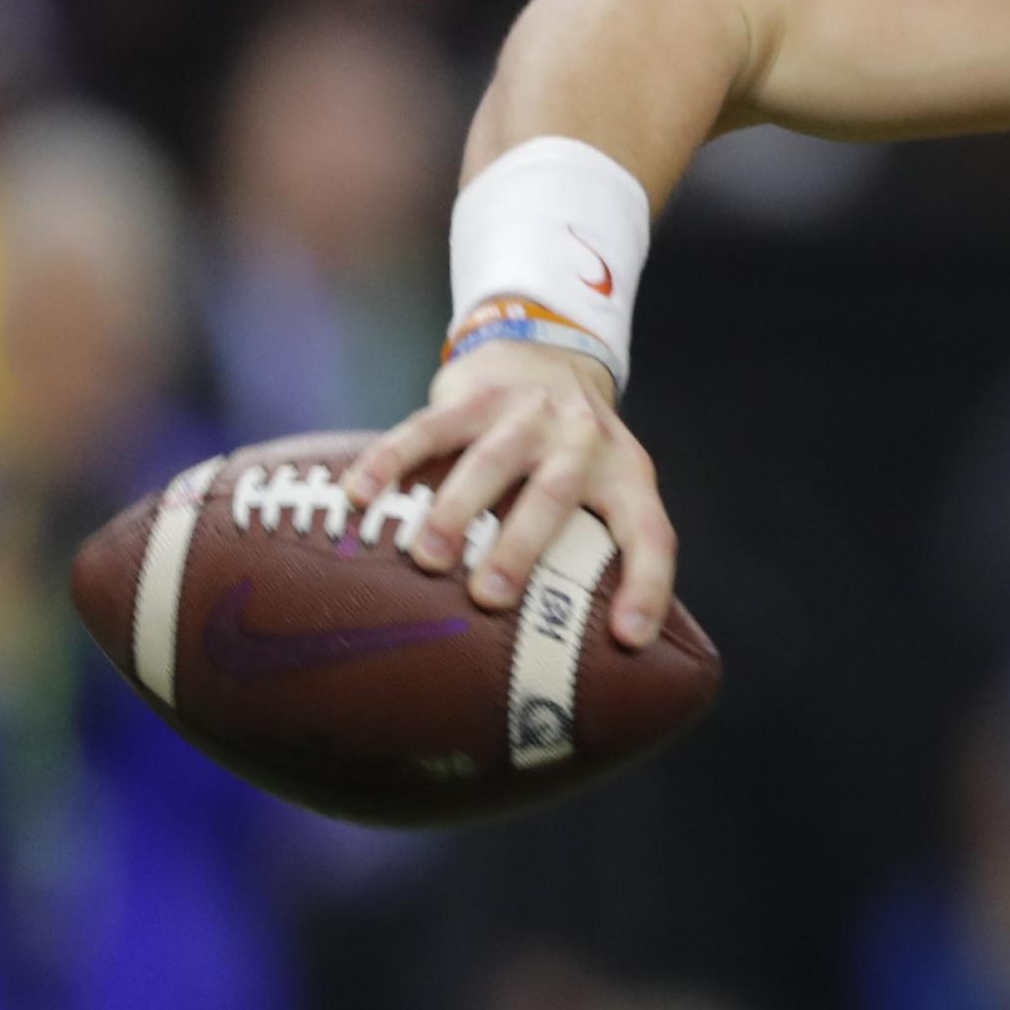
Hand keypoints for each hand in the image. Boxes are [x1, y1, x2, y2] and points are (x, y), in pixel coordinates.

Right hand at [344, 340, 675, 648]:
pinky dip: (391, 461)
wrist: (547, 354)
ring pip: (492, 459)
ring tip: (427, 558)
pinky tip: (359, 496)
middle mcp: (584, 440)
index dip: (648, 586)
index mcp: (626, 475)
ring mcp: (528, 413)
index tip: (628, 638)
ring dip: (457, 509)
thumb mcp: (606, 488)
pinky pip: (429, 427)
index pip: (650, 533)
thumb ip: (592, 550)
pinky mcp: (475, 395)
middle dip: (520, 547)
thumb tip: (563, 655)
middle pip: (556, 494)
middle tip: (487, 597)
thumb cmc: (572, 454)